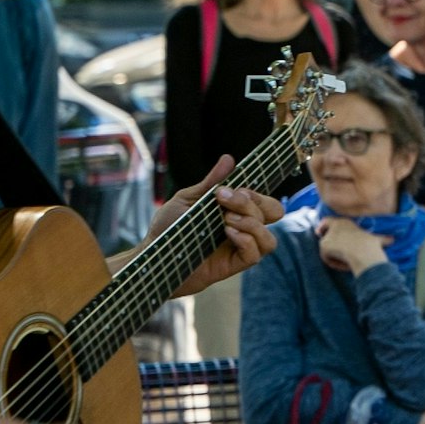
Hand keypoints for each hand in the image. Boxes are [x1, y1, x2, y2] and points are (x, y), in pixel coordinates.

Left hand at [159, 155, 282, 296]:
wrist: (151, 254)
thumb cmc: (168, 228)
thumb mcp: (188, 200)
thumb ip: (211, 182)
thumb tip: (229, 159)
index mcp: (236, 211)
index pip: (264, 201)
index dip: (256, 193)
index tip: (231, 189)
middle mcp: (243, 229)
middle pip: (274, 213)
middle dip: (256, 203)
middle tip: (227, 201)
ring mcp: (240, 248)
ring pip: (269, 238)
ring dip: (252, 223)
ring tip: (226, 220)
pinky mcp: (234, 265)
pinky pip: (256, 254)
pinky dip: (246, 240)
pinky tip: (228, 232)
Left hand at [316, 217, 391, 273]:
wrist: (364, 251)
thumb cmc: (372, 245)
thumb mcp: (378, 239)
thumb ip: (383, 238)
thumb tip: (393, 240)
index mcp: (346, 221)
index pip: (329, 220)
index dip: (324, 226)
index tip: (321, 232)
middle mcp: (335, 224)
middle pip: (321, 230)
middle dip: (323, 238)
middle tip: (328, 248)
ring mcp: (329, 234)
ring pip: (325, 248)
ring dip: (332, 255)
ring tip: (343, 262)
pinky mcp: (324, 244)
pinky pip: (326, 257)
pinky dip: (333, 262)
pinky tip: (342, 265)